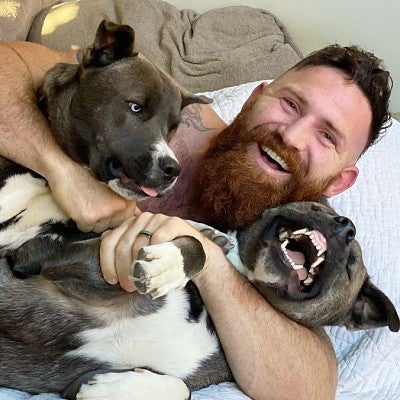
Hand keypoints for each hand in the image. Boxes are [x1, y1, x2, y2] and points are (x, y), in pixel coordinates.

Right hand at [47, 161, 138, 232]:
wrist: (65, 170)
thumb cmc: (88, 177)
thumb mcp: (112, 187)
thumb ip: (126, 202)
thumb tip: (138, 216)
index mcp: (126, 199)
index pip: (127, 219)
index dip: (116, 215)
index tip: (107, 208)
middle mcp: (118, 207)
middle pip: (113, 225)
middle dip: (104, 219)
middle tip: (94, 205)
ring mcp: (104, 213)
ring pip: (100, 228)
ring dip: (93, 222)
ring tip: (86, 205)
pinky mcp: (88, 218)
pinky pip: (87, 229)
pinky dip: (82, 222)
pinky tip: (79, 209)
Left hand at [100, 212, 219, 291]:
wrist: (195, 251)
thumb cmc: (165, 254)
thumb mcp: (142, 252)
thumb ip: (124, 247)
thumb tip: (103, 242)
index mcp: (128, 225)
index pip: (109, 242)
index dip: (107, 263)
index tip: (112, 280)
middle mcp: (140, 219)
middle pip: (122, 245)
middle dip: (123, 270)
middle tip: (130, 287)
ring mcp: (157, 219)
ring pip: (138, 244)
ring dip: (139, 268)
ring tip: (142, 282)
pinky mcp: (173, 222)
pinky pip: (158, 238)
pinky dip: (156, 254)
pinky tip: (157, 265)